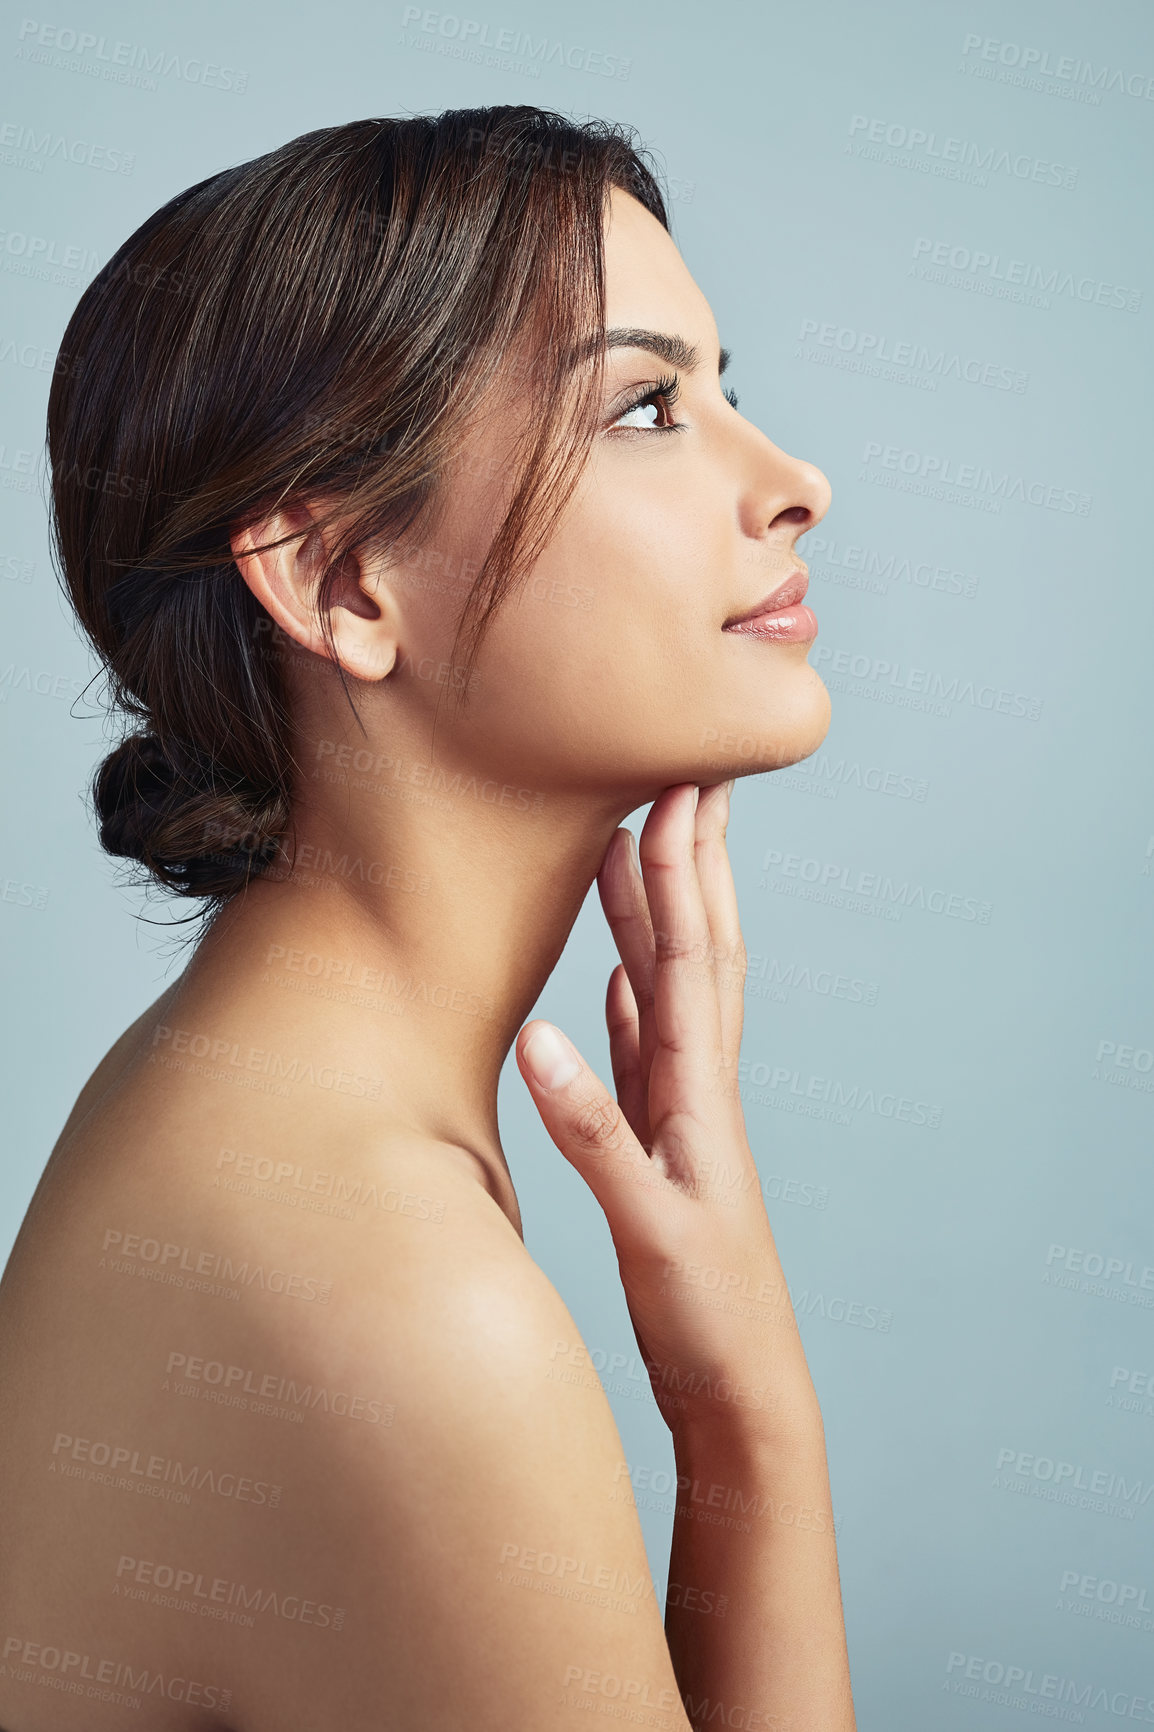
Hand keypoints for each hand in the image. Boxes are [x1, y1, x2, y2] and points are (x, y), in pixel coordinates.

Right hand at [516, 781, 819, 1446]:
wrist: (744, 1390)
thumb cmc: (708, 1317)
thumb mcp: (650, 1227)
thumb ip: (594, 1133)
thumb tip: (539, 1033)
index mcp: (699, 1094)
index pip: (689, 957)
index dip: (680, 871)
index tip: (680, 787)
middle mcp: (698, 1088)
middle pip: (696, 948)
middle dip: (690, 862)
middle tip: (686, 779)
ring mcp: (682, 1114)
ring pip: (669, 987)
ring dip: (657, 914)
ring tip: (637, 848)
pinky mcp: (663, 1146)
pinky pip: (647, 1047)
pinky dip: (635, 996)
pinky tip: (622, 976)